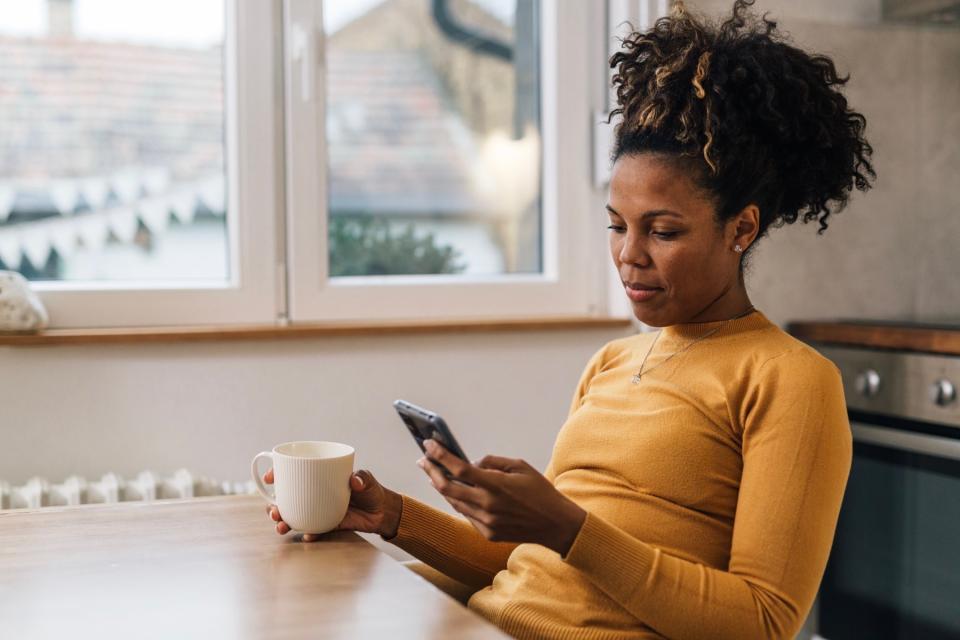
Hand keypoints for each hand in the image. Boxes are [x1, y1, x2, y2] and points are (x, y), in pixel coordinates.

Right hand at [264, 468, 402, 541]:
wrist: (383, 512)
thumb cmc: (372, 490)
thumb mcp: (367, 479)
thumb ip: (361, 478)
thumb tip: (354, 481)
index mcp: (319, 478)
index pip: (293, 474)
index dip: (278, 475)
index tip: (270, 479)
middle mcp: (314, 495)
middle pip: (287, 500)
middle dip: (274, 506)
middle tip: (273, 511)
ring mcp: (319, 511)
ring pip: (295, 517)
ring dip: (284, 522)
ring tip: (281, 526)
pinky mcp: (327, 525)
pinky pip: (313, 530)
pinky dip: (309, 533)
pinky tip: (307, 535)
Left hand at [418, 439, 586, 555]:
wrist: (556, 525)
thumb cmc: (540, 491)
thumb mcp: (520, 466)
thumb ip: (493, 462)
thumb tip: (471, 462)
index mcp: (496, 485)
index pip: (459, 468)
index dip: (440, 455)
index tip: (429, 444)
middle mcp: (487, 505)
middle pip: (447, 488)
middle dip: (431, 471)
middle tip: (423, 460)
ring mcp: (486, 522)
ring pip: (454, 502)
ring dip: (441, 487)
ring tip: (434, 474)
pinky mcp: (488, 534)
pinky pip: (466, 514)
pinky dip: (458, 501)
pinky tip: (454, 491)